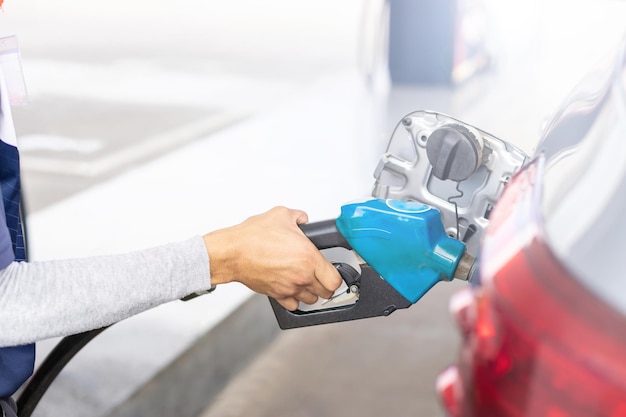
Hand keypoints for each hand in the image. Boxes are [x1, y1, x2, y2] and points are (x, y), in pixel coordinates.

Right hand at [203, 207, 341, 310]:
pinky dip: (294, 299)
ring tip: (306, 281)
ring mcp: (289, 288)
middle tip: (321, 277)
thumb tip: (302, 219)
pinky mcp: (276, 295)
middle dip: (326, 285)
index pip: (335, 280)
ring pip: (310, 300)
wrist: (232, 252)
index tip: (333, 272)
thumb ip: (298, 216)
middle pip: (326, 293)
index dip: (337, 277)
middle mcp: (302, 276)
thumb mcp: (281, 215)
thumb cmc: (253, 237)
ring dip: (311, 292)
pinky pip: (293, 304)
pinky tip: (292, 288)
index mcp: (309, 258)